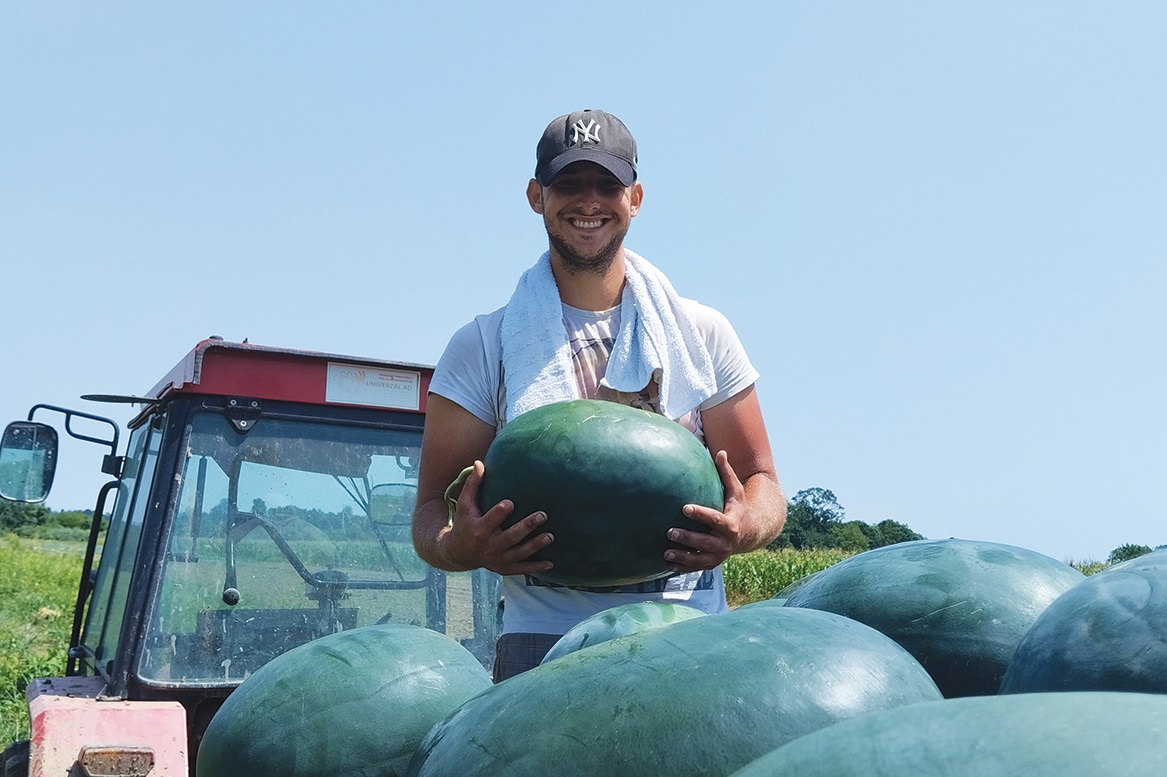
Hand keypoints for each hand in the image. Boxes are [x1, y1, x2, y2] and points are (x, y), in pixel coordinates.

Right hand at [441, 460, 555, 576]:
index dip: (500, 512)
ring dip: (535, 545)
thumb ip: (473, 484)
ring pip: (519, 553)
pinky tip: (551, 564)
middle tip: (543, 515)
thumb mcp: (465, 505)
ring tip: (550, 536)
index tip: (511, 503)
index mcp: (480, 529)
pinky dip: (536, 567)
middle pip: (511, 536)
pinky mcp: (504, 568)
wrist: (458, 553)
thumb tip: (479, 462)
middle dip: (526, 526)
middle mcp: (490, 545)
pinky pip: (522, 569)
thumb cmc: (464, 523)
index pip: (491, 520)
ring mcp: (498, 559)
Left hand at [663, 450, 747, 572]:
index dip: (701, 514)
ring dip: (683, 557)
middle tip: (669, 532)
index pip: (715, 519)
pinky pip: (697, 567)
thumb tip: (719, 451)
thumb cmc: (738, 508)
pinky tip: (668, 565)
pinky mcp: (713, 563)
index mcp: (731, 524)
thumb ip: (726, 473)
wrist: (750, 534)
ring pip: (700, 559)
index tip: (685, 508)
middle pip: (706, 542)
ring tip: (665, 553)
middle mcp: (726, 542)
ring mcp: (719, 555)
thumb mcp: (736, 491)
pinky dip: (684, 568)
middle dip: (688, 538)